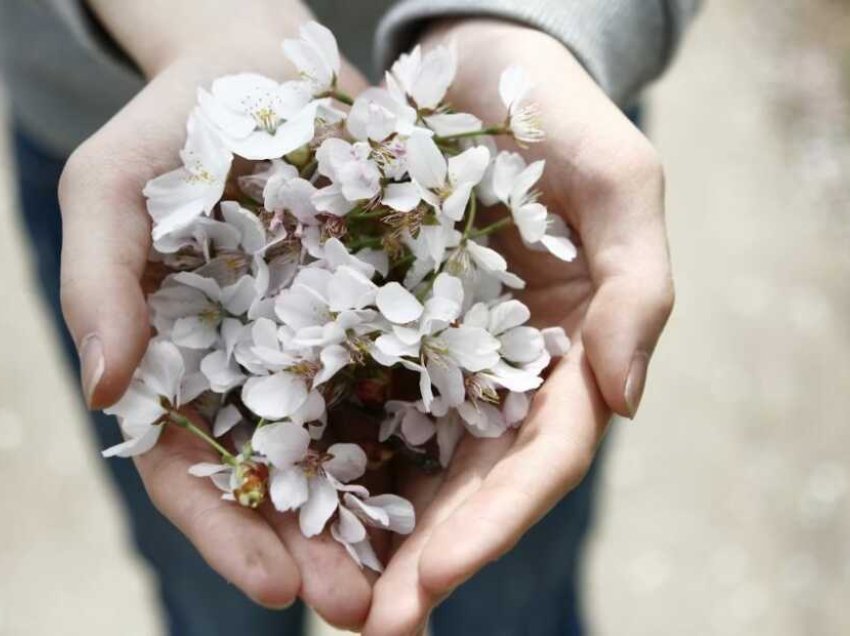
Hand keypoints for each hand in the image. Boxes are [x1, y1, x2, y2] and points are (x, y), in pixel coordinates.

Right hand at [57, 4, 376, 627]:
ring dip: (386, 516)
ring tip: (426, 574)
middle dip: (318, 550)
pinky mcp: (388, 306)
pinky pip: (413, 373)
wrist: (260, 64)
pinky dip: (435, 427)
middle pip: (284, 478)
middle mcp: (258, 369)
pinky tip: (473, 472)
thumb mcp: (113, 189)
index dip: (227, 531)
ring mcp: (325, 342)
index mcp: (183, 366)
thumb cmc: (174, 126)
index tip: (274, 589)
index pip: (192, 470)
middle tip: (364, 613)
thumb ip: (99, 283)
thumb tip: (104, 387)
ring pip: (354, 444)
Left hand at [362, 20, 673, 633]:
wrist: (476, 67)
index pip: (542, 460)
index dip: (494, 525)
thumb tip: (623, 400)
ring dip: (373, 533)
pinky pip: (355, 398)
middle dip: (426, 557)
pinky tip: (289, 500)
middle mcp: (506, 371)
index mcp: (570, 353)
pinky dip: (331, 454)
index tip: (432, 580)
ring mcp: (442, 355)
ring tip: (320, 593)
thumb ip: (639, 284)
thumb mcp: (618, 178)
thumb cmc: (556, 114)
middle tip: (366, 624)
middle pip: (472, 484)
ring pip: (413, 460)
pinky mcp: (382, 325)